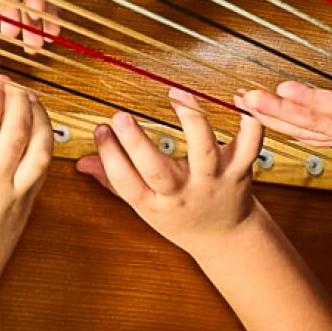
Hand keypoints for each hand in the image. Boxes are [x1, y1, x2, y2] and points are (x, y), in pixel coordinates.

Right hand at [0, 75, 52, 295]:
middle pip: (15, 132)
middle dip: (17, 100)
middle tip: (12, 84)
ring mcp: (14, 196)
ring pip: (38, 148)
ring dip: (39, 118)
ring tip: (32, 100)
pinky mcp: (27, 205)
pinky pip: (44, 168)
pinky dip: (46, 143)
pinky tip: (42, 129)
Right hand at [76, 88, 263, 258]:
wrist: (226, 237)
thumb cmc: (182, 219)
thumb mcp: (146, 207)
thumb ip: (115, 181)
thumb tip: (81, 162)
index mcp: (157, 204)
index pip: (126, 183)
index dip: (110, 157)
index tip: (101, 129)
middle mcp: (185, 193)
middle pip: (159, 171)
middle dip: (137, 143)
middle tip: (121, 116)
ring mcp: (214, 181)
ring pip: (204, 153)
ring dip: (191, 121)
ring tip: (176, 93)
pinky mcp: (240, 170)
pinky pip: (250, 145)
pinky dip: (249, 122)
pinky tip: (237, 97)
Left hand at [242, 50, 331, 191]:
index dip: (314, 101)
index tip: (286, 89)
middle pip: (314, 122)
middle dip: (279, 110)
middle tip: (249, 98)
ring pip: (306, 129)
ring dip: (273, 118)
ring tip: (245, 103)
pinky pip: (312, 135)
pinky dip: (286, 127)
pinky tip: (266, 120)